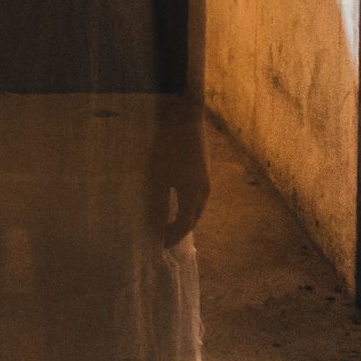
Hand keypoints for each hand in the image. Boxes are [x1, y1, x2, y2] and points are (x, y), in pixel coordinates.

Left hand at [147, 107, 208, 244]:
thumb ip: (157, 203)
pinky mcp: (203, 166)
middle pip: (194, 217)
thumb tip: (154, 225)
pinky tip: (176, 198)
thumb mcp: (157, 177)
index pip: (184, 226)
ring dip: (185, 216)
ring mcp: (206, 177)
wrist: (184, 115)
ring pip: (197, 205)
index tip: (160, 245)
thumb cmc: (168, 146)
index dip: (172, 237)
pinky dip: (188, 203)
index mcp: (193, 195)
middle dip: (180, 229)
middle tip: (165, 237)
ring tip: (170, 220)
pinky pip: (197, 193)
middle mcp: (204, 189)